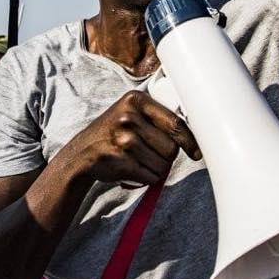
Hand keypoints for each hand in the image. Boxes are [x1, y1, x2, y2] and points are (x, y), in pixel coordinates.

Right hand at [68, 91, 200, 185]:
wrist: (82, 153)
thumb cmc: (115, 132)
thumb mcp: (131, 114)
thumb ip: (158, 118)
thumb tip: (194, 136)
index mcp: (136, 100)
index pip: (174, 122)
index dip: (190, 141)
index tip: (197, 152)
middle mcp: (128, 117)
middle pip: (171, 148)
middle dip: (167, 157)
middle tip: (151, 153)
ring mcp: (123, 139)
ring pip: (162, 165)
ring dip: (156, 169)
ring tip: (139, 160)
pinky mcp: (119, 161)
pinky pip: (150, 177)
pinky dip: (146, 178)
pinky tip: (132, 169)